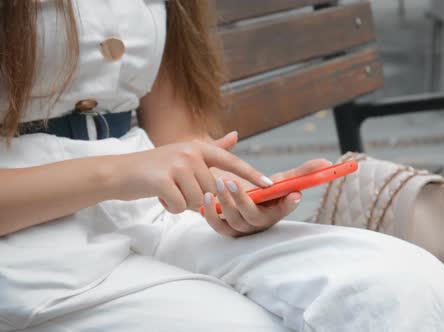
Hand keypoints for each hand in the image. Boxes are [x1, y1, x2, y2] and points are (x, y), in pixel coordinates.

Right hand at [110, 131, 273, 212]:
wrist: (120, 172)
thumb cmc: (155, 167)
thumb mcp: (185, 154)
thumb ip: (212, 149)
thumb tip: (235, 135)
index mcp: (199, 148)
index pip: (232, 162)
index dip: (251, 174)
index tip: (269, 185)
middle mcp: (191, 153)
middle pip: (212, 190)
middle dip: (198, 197)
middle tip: (179, 189)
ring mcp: (177, 165)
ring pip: (198, 200)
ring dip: (184, 203)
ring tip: (169, 191)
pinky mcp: (164, 180)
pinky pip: (182, 206)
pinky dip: (172, 207)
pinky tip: (161, 196)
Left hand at [202, 159, 332, 237]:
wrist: (234, 194)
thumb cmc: (262, 189)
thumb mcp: (280, 180)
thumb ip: (302, 172)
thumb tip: (328, 162)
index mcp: (275, 211)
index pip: (284, 210)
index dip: (288, 205)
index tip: (294, 194)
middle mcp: (259, 223)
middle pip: (252, 217)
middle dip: (242, 200)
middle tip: (232, 182)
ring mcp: (241, 228)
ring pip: (233, 220)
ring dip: (225, 203)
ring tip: (218, 183)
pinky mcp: (224, 228)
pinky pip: (216, 226)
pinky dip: (210, 214)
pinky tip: (206, 197)